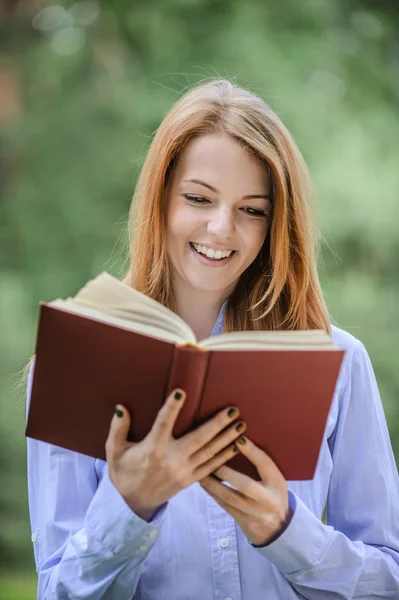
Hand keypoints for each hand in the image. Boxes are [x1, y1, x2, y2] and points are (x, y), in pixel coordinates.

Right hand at [106, 389, 245, 520]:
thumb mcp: (114, 452)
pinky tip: (237, 446)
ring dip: (227, 438)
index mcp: (152, 449)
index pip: (163, 424)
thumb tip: (121, 408)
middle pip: (198, 439)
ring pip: (209, 452)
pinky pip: (211, 467)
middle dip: (217, 424)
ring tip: (242, 425)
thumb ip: (117, 429)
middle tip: (233, 410)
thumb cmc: (124, 472)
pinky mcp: (191, 480)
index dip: (172, 408)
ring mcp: (184, 471)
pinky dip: (225, 457)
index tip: (181, 391)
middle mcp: (171, 459)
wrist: (135, 503)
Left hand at [200, 436, 291, 546]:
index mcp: (277, 483)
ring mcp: (255, 513)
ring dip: (212, 484)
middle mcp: (268, 499)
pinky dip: (213, 494)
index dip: (252, 451)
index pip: (265, 464)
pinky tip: (204, 484)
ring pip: (230, 497)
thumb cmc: (273, 494)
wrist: (280, 528)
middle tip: (210, 459)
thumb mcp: (275, 479)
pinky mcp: (244, 522)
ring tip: (200, 471)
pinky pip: (225, 506)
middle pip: (245, 484)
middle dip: (225, 472)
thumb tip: (240, 440)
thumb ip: (262, 464)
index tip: (237, 438)